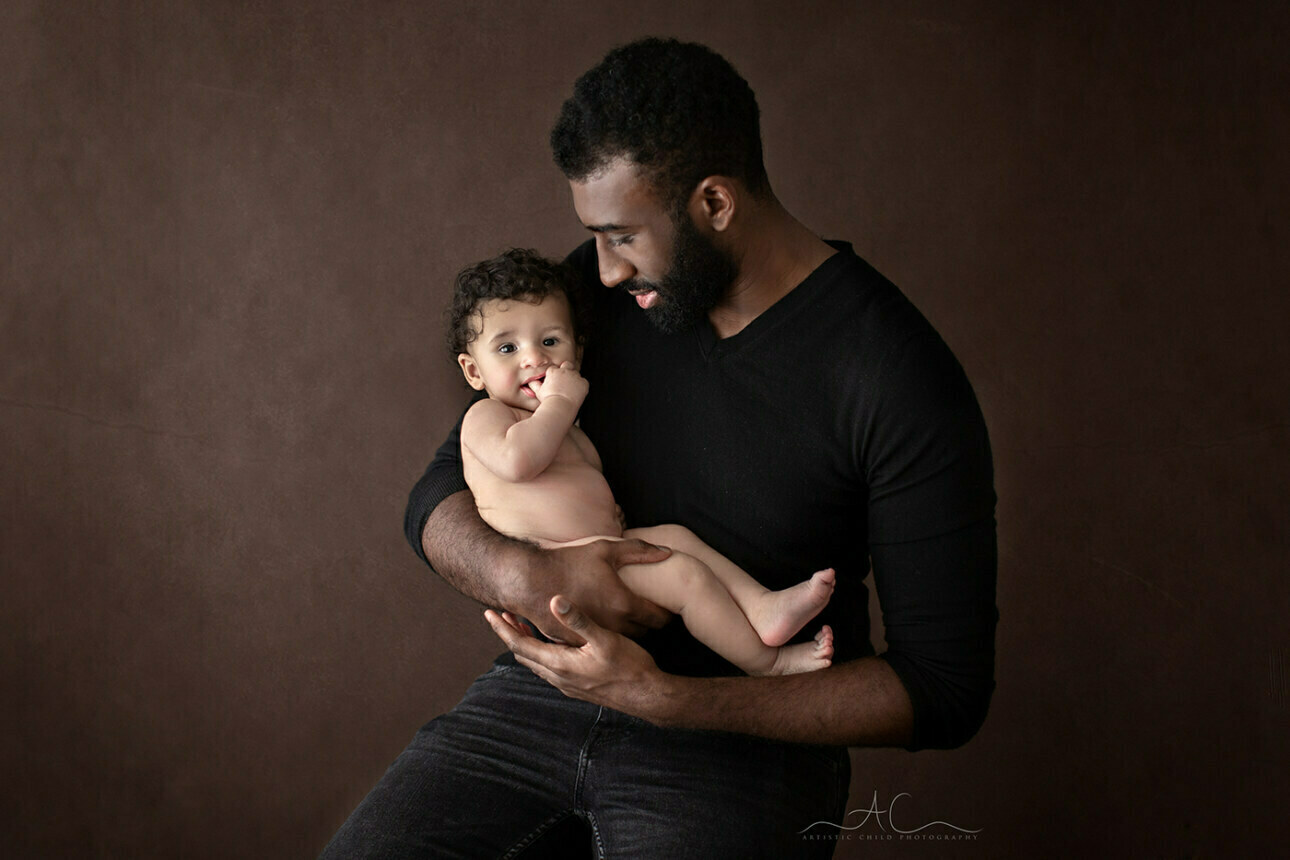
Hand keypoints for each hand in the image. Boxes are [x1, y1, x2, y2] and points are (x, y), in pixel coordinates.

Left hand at [486, 595, 670, 719]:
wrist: (647, 696)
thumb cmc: (629, 666)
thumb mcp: (605, 639)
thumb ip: (578, 621)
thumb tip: (554, 600)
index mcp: (559, 664)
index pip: (519, 645)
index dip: (502, 628)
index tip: (488, 613)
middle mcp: (558, 677)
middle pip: (523, 654)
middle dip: (510, 634)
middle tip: (502, 614)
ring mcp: (567, 684)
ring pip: (535, 662)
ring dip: (525, 643)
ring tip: (521, 624)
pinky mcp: (577, 686)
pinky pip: (548, 668)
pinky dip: (540, 652)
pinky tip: (550, 643)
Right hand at [517, 539, 671, 644]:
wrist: (530, 579)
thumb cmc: (569, 561)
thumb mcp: (606, 549)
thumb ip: (639, 550)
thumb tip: (668, 552)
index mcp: (623, 603)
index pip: (658, 618)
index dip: (665, 613)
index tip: (667, 608)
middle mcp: (612, 624)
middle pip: (644, 632)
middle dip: (648, 623)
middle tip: (648, 612)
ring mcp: (594, 636)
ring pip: (623, 640)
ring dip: (628, 630)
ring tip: (628, 617)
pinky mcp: (577, 642)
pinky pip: (600, 642)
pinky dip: (605, 634)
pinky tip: (604, 622)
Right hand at [533, 361, 588, 408]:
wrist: (560, 407)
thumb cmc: (548, 401)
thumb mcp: (538, 392)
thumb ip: (534, 384)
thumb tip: (530, 381)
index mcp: (553, 371)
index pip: (554, 368)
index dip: (554, 375)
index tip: (554, 382)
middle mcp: (565, 371)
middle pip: (567, 365)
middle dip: (566, 370)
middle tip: (564, 381)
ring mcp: (575, 376)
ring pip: (576, 374)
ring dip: (573, 380)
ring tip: (569, 390)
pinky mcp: (583, 383)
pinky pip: (583, 382)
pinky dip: (581, 387)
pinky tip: (576, 394)